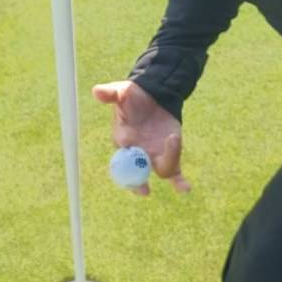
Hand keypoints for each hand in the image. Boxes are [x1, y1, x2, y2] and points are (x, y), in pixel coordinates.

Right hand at [92, 80, 189, 195]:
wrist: (153, 95)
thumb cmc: (133, 96)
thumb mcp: (121, 92)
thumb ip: (110, 93)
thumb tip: (97, 91)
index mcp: (124, 141)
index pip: (122, 159)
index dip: (124, 167)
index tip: (128, 164)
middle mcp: (138, 153)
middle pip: (138, 175)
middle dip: (139, 183)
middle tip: (143, 189)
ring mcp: (155, 156)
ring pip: (160, 170)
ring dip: (168, 161)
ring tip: (172, 137)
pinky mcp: (169, 155)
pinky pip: (175, 172)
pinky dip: (179, 183)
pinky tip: (185, 189)